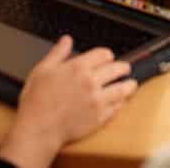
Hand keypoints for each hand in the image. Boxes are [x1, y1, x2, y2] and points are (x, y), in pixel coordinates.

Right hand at [0, 36, 137, 167]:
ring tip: (131, 84)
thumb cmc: (37, 101)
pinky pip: (117, 108)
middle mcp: (91, 82)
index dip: (107, 55)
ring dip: (129, 85)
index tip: (108, 57)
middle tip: (125, 68)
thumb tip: (66, 40)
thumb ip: (58, 53)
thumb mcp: (42, 69)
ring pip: (122, 89)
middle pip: (116, 69)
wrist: (39, 128)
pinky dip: (121, 103)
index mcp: (78, 67)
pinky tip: (121, 101)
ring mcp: (98, 100)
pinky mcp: (100, 117)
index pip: (103, 54)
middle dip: (123, 67)